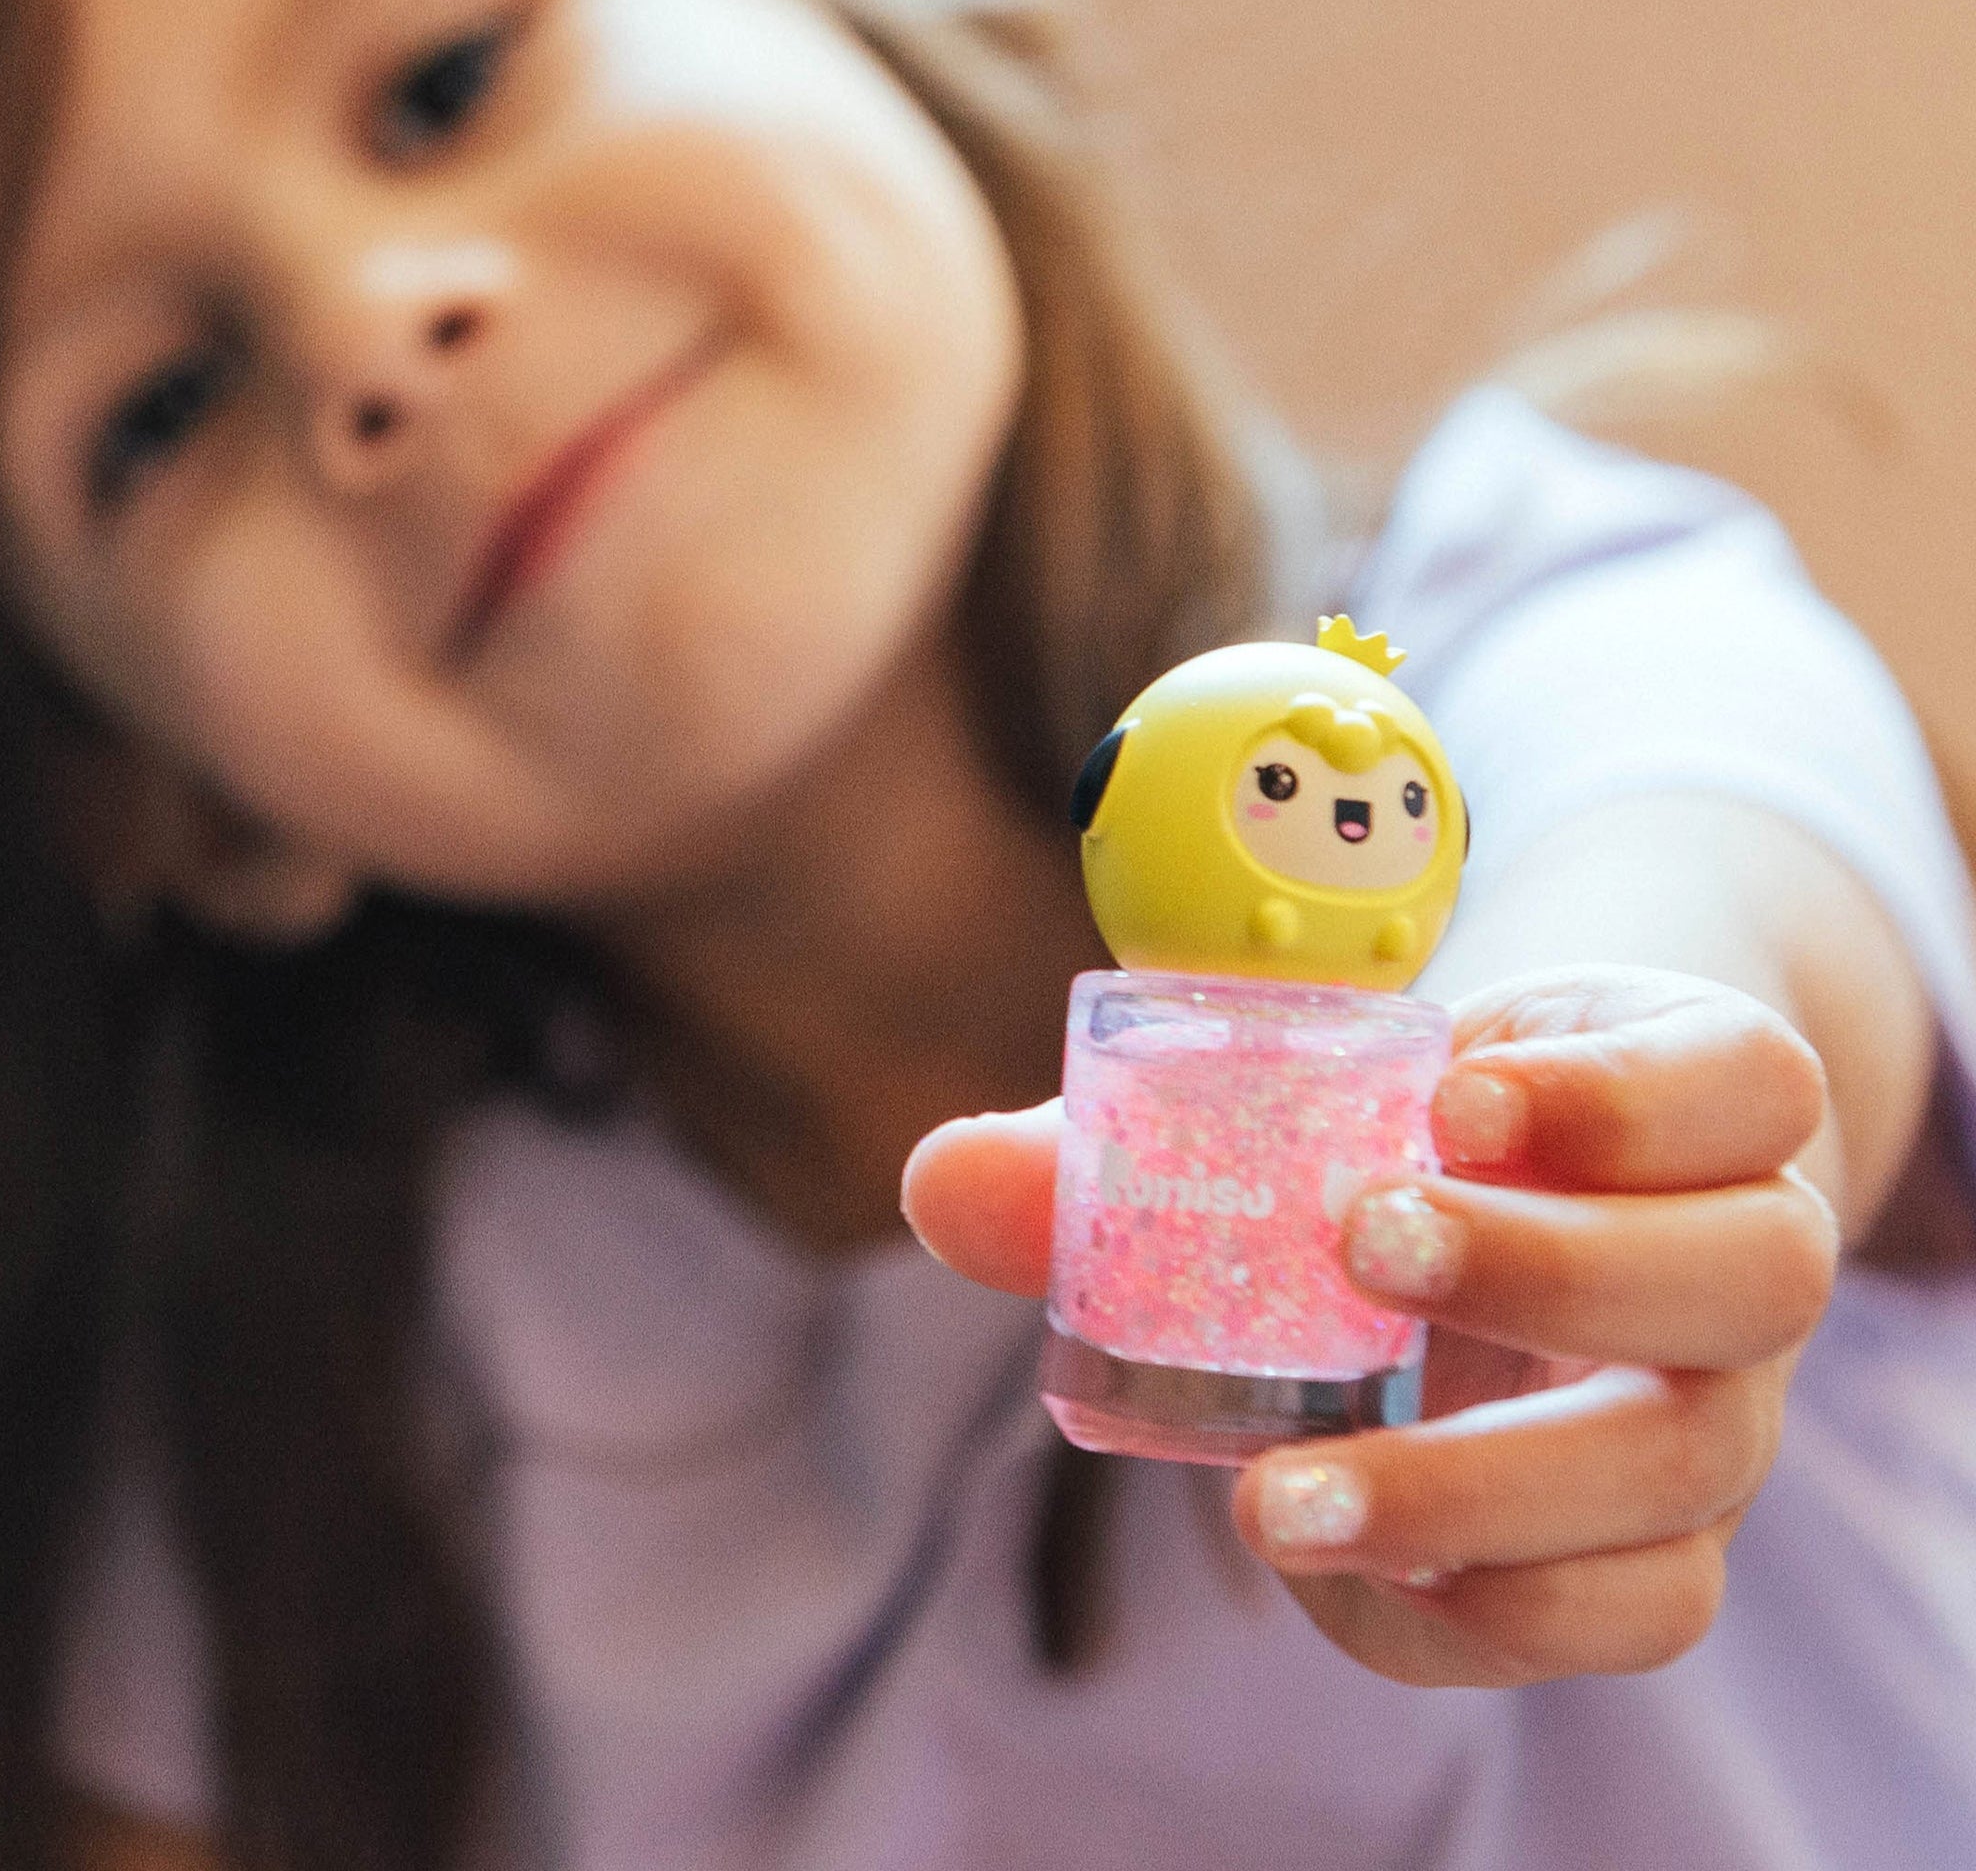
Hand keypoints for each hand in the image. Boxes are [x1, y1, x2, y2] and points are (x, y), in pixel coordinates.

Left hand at [901, 964, 1834, 1687]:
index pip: (1745, 1079)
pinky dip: (1470, 1607)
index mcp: (1686, 1096)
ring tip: (1275, 1497)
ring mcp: (1712, 1411)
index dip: (1622, 1091)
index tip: (1449, 1094)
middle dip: (1549, 1270)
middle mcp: (1735, 1256)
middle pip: (1749, 1276)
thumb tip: (941, 1183)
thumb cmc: (1412, 1132)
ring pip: (1685, 1475)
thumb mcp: (1317, 1093)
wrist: (1526, 1210)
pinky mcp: (1652, 1543)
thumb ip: (1129, 1142)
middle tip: (1358, 1247)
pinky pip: (1622, 1611)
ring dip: (1481, 1490)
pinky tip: (1323, 1566)